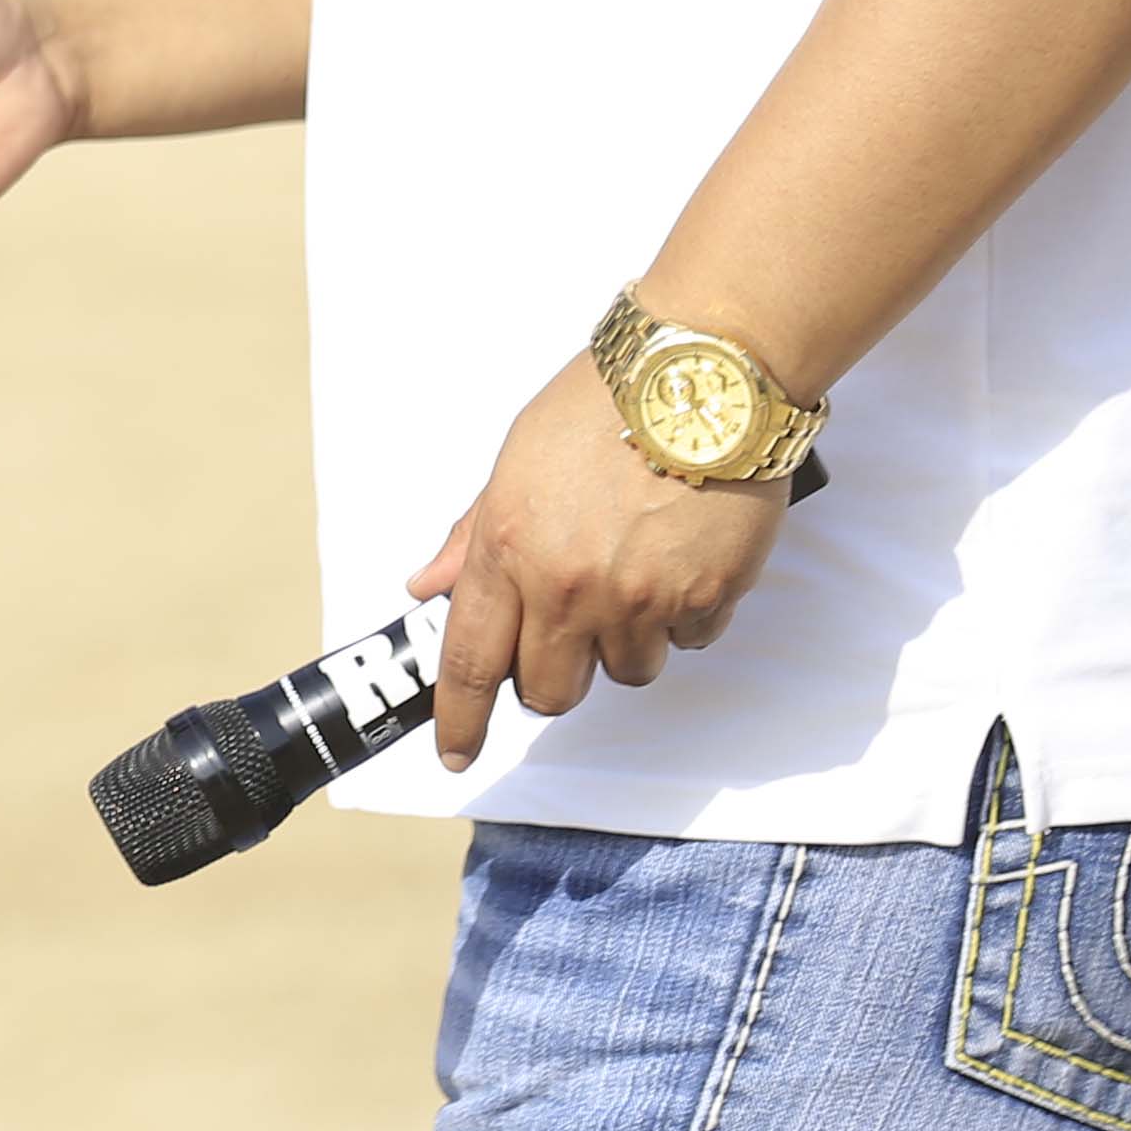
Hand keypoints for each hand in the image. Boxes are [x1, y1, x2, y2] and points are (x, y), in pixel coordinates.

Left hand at [412, 359, 788, 768]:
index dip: (458, 718)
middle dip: (551, 676)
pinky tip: (680, 556)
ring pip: (625, 673)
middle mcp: (567, 587)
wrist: (701, 378)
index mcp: (507, 549)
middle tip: (564, 634)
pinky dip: (683, 615)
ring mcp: (639, 599)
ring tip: (634, 569)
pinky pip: (687, 641)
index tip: (453, 752)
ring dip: (624, 642)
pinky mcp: (704, 599)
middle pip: (549, 691)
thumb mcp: (513, 461)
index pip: (468, 660)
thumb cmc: (601, 405)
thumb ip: (472, 536)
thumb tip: (426, 586)